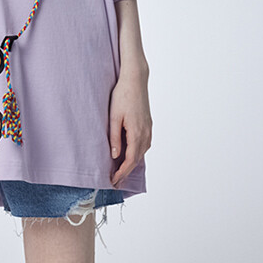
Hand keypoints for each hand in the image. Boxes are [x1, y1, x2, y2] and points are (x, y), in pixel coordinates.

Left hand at [108, 70, 151, 185]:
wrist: (135, 80)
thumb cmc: (122, 96)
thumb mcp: (114, 117)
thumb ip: (115, 137)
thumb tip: (115, 156)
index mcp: (137, 133)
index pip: (130, 160)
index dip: (121, 173)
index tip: (113, 181)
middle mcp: (145, 133)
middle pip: (137, 159)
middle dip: (126, 172)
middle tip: (115, 182)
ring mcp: (148, 129)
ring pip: (141, 153)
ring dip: (132, 164)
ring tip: (121, 172)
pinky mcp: (148, 125)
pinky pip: (144, 145)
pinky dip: (137, 154)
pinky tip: (130, 155)